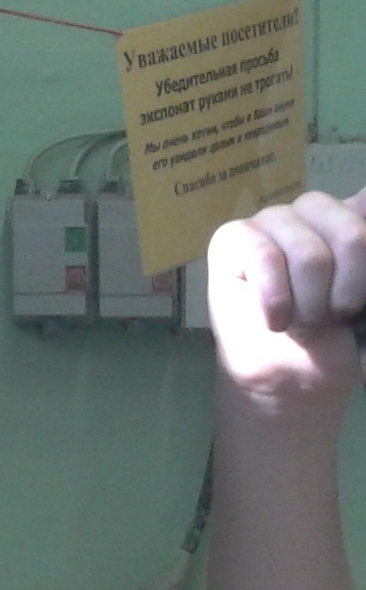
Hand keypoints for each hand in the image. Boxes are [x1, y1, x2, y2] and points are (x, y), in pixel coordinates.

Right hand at [208, 187, 365, 437]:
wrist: (292, 377)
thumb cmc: (339, 341)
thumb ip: (364, 259)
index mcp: (359, 220)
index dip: (361, 246)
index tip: (356, 297)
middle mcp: (322, 211)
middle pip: (352, 234)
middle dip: (350, 289)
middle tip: (337, 315)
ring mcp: (277, 220)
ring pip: (308, 253)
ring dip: (310, 303)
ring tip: (304, 323)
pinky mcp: (236, 236)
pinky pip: (263, 257)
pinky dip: (276, 298)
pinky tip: (276, 320)